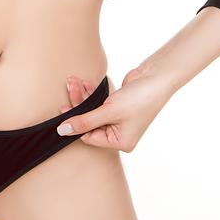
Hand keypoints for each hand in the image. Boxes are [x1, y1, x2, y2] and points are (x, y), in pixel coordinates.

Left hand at [56, 65, 173, 150]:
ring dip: (83, 96)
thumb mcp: (109, 111)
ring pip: (93, 110)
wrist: (157, 76)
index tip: (62, 109)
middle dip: (79, 105)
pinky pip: (99, 102)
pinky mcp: (118, 105)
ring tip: (74, 81)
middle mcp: (120, 133)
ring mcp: (119, 119)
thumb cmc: (138, 98)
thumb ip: (84, 121)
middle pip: (90, 122)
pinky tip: (84, 83)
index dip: (75, 124)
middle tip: (69, 87)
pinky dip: (92, 93)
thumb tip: (62, 131)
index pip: (89, 137)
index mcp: (120, 142)